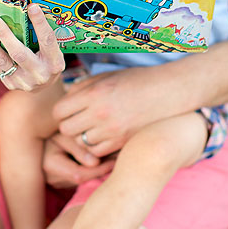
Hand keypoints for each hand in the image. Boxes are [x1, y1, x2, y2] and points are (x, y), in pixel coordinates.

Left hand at [0, 3, 63, 90]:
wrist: (43, 86)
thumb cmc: (47, 60)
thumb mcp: (51, 51)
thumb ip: (41, 37)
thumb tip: (25, 10)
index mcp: (55, 62)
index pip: (47, 40)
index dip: (40, 23)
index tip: (32, 6)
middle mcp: (40, 74)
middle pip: (19, 52)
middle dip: (4, 33)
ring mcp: (24, 81)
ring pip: (2, 59)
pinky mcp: (11, 84)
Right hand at [42, 133, 115, 189]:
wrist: (33, 133)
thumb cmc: (49, 130)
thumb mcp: (63, 135)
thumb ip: (77, 148)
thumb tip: (95, 162)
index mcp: (50, 164)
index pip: (79, 174)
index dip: (98, 170)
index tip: (113, 161)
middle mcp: (51, 177)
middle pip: (82, 180)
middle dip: (100, 171)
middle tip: (118, 159)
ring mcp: (55, 180)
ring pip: (81, 181)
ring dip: (96, 171)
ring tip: (113, 158)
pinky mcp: (59, 180)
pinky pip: (77, 178)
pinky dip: (89, 171)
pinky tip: (101, 160)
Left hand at [53, 66, 182, 157]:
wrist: (168, 91)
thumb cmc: (136, 81)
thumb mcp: (107, 76)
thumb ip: (82, 87)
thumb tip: (65, 98)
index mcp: (94, 93)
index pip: (59, 111)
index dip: (62, 111)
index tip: (70, 110)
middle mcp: (100, 112)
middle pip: (66, 129)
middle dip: (69, 125)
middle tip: (80, 120)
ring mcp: (112, 130)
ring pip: (80, 143)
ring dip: (83, 137)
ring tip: (93, 128)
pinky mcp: (122, 142)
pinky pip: (96, 152)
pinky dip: (96, 147)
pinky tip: (104, 136)